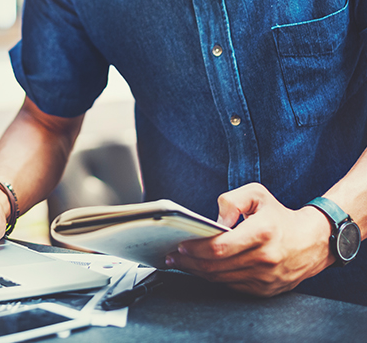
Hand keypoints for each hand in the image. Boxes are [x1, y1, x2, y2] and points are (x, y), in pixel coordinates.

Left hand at [165, 183, 334, 296]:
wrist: (312, 242)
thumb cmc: (279, 216)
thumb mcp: (257, 194)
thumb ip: (232, 199)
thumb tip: (216, 219)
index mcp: (262, 232)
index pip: (219, 247)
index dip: (196, 248)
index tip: (181, 244)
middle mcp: (265, 258)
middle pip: (215, 267)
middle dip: (189, 261)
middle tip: (173, 256)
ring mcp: (266, 277)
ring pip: (221, 279)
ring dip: (197, 271)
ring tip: (182, 262)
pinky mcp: (265, 290)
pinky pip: (231, 286)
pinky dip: (214, 278)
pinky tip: (202, 269)